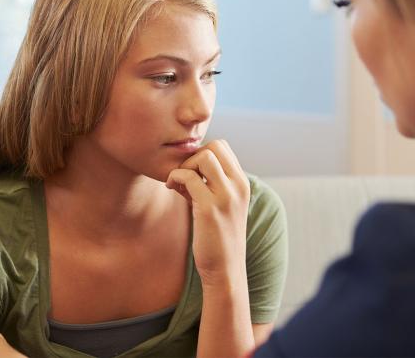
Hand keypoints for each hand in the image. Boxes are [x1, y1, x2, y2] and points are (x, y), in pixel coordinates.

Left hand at [166, 140, 249, 285]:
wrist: (226, 269)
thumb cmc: (219, 236)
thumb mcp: (222, 205)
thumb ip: (211, 183)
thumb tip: (188, 166)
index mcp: (242, 183)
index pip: (223, 147)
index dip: (203, 154)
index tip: (193, 173)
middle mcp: (238, 186)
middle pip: (215, 146)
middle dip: (194, 157)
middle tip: (185, 177)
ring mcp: (226, 196)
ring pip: (203, 156)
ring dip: (185, 166)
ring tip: (179, 185)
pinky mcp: (209, 208)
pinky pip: (188, 176)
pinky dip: (175, 177)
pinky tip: (172, 189)